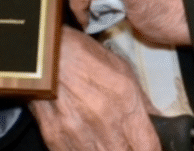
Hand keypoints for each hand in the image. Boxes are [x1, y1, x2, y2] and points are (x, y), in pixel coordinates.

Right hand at [29, 27, 158, 150]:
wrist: (38, 51)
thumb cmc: (79, 54)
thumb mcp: (119, 68)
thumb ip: (141, 100)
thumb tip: (155, 120)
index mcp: (125, 100)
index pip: (150, 146)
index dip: (150, 148)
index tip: (145, 145)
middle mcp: (105, 120)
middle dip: (127, 149)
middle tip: (122, 141)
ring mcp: (79, 132)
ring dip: (103, 150)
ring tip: (101, 140)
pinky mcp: (56, 137)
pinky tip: (83, 142)